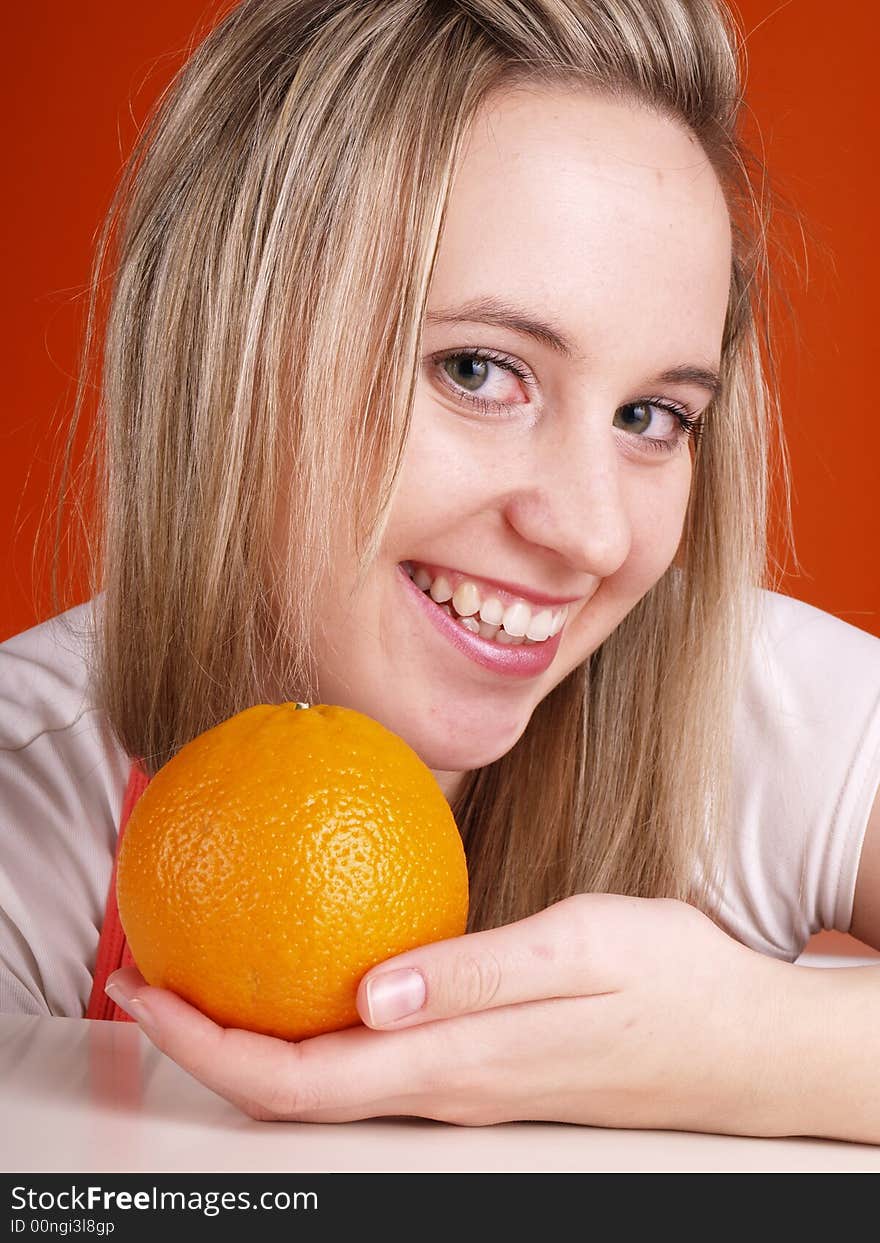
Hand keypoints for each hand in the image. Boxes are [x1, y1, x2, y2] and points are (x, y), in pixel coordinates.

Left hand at [105, 893, 791, 1131]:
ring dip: (252, 1041)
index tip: (147, 993)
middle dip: (207, 1047)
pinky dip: (313, 1031)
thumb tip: (365, 993)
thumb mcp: (578, 950)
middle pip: (294, 1095)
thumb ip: (471, 974)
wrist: (744, 1045)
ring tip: (208, 978)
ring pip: (326, 1085)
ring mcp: (464, 1085)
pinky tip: (314, 978)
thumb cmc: (670, 986)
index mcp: (456, 1061)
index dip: (208, 1046)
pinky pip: (370, 1064)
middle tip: (150, 979)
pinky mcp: (483, 1067)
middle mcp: (447, 1087)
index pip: (300, 1079)